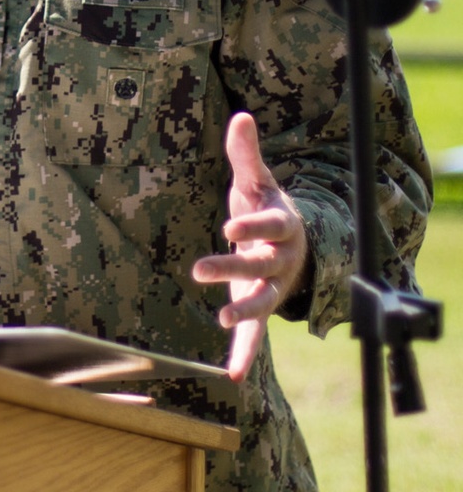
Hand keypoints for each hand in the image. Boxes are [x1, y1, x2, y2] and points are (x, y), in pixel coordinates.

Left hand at [192, 112, 308, 382]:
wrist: (292, 241)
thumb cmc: (267, 205)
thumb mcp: (258, 179)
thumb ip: (247, 154)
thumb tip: (242, 116)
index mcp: (283, 225)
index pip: (270, 226)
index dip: (252, 226)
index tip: (229, 226)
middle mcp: (283, 259)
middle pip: (262, 266)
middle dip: (234, 268)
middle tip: (200, 270)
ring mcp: (275, 286)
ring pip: (263, 302)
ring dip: (245, 313)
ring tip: (223, 321)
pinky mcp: (263, 306)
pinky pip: (258, 335)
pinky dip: (247, 354)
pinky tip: (232, 376)